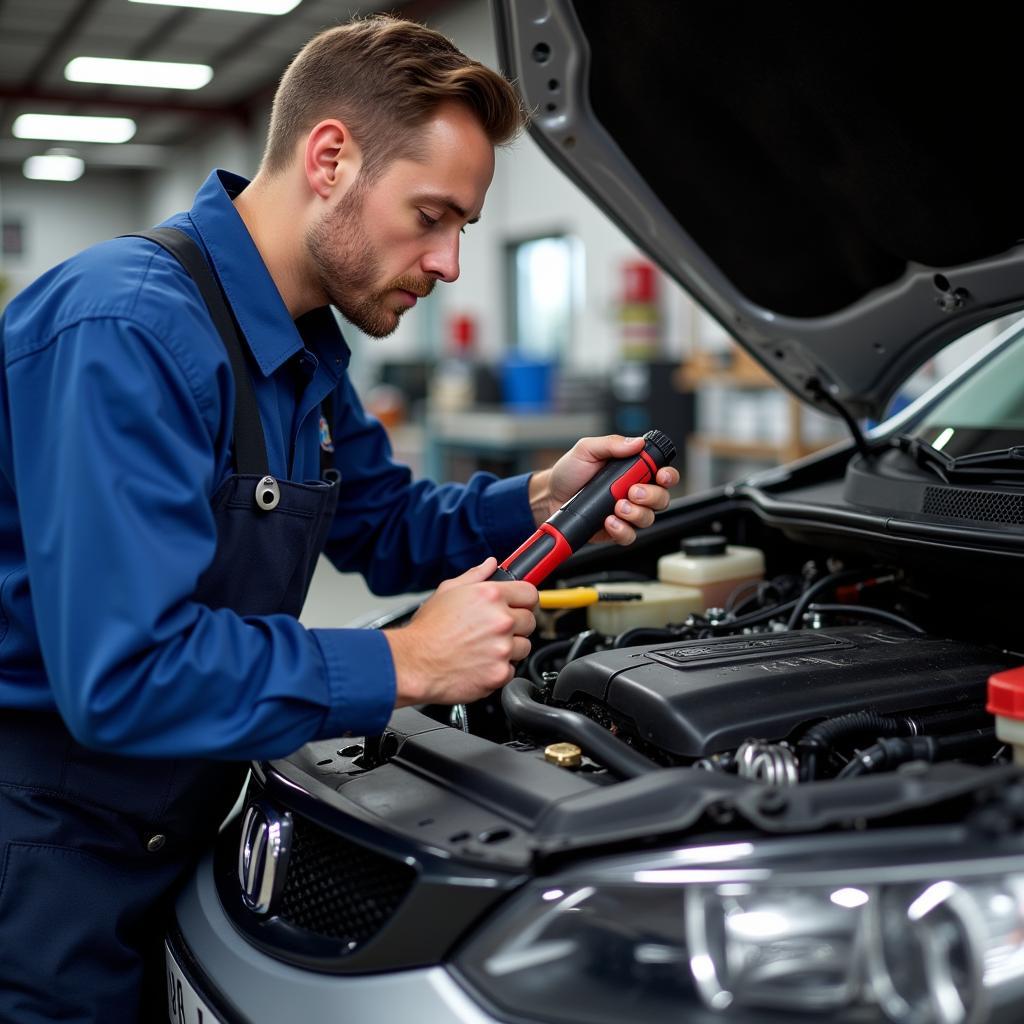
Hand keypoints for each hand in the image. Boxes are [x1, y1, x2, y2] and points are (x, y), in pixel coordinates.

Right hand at [386, 557, 537, 706]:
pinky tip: (480, 663)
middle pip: (530, 621)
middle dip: (516, 625)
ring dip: (509, 648)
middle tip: (494, 630)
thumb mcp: (447, 591)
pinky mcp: (500, 672)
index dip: (524, 600)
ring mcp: (502, 648)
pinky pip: (512, 669)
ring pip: (524, 647)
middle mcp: (501, 620)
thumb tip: (490, 564)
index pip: (530, 593)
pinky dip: (499, 669)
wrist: (414, 663)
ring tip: (484, 648)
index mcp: (491, 596)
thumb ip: (475, 575)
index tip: (520, 606)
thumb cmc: (427, 630)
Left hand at [529, 434, 678, 544]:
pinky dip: (622, 530)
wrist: (549, 496)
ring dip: (636, 513)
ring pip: (648, 519)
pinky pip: (629, 536)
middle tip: (633, 492)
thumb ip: (611, 444)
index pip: (661, 474)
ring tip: (617, 507)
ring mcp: (625, 513)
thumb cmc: (569, 472)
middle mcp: (633, 493)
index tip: (661, 476)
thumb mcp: (587, 449)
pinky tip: (608, 521)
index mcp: (632, 471)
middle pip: (661, 499)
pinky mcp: (615, 530)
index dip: (668, 476)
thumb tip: (636, 442)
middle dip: (652, 496)